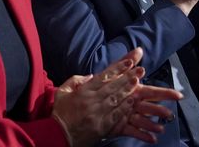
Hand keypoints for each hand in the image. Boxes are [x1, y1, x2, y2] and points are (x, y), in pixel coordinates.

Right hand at [52, 48, 180, 145]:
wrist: (58, 135)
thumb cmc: (61, 113)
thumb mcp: (62, 92)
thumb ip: (75, 80)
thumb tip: (89, 75)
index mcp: (83, 91)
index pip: (103, 77)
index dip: (117, 69)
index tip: (129, 62)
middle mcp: (91, 101)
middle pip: (113, 86)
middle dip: (128, 77)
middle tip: (140, 70)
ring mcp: (97, 114)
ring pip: (116, 99)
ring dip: (128, 90)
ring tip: (139, 82)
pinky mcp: (101, 127)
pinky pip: (115, 116)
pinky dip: (124, 108)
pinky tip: (132, 102)